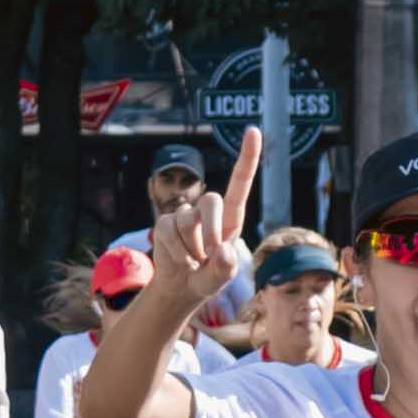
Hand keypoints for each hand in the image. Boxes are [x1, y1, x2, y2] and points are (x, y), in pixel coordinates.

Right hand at [156, 128, 258, 296]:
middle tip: (209, 256)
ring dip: (192, 249)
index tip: (252, 131)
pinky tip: (180, 260)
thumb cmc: (208, 277)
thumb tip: (223, 250)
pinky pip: (168, 230)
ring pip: (188, 221)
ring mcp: (185, 215)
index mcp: (231, 218)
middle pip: (211, 200)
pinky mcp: (165, 223)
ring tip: (194, 261)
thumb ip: (227, 267)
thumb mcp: (222, 279)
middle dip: (211, 231)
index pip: (240, 184)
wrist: (181, 287)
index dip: (247, 157)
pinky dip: (176, 252)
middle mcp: (209, 211)